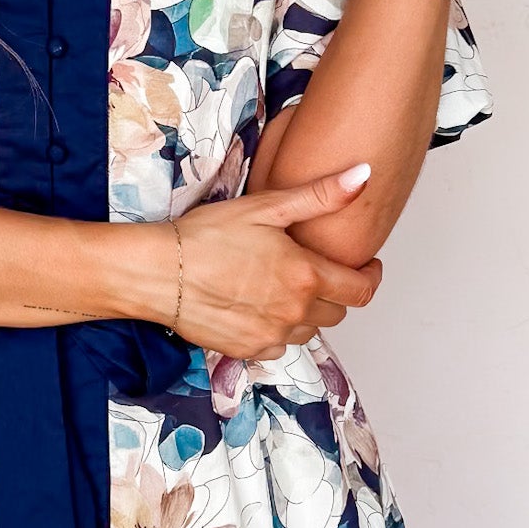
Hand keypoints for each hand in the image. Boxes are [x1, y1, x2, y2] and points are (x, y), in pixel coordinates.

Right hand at [169, 168, 382, 362]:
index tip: (365, 266)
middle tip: (317, 271)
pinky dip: (277, 330)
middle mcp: (294, 313)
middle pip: (337, 312)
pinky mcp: (247, 351)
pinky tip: (259, 307)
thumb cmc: (206, 236)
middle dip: (335, 292)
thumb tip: (363, 176)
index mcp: (306, 276)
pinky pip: (278, 346)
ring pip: (308, 331)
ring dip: (306, 313)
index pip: (361, 289)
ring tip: (284, 287)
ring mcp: (271, 336)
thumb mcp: (265, 207)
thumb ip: (320, 196)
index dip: (370, 276)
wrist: (158, 272)